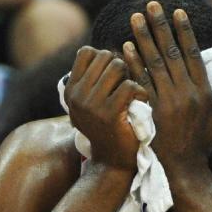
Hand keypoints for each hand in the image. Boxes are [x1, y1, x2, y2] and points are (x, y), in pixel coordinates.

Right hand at [63, 46, 147, 171]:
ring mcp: (91, 105)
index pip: (87, 52)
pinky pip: (131, 85)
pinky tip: (139, 106)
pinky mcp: (109, 114)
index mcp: (70, 91)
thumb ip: (93, 79)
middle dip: (121, 67)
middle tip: (125, 89)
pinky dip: (141, 93)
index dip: (105, 58)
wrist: (113, 162)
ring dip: (131, 78)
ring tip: (131, 97)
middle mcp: (76, 96)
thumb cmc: (108, 128)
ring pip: (118, 66)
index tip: (112, 77)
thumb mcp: (92, 103)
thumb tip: (109, 49)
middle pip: (105, 56)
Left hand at [122, 2, 211, 177]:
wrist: (183, 171)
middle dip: (161, 26)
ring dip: (144, 38)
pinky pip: (141, 82)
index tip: (177, 13)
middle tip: (152, 6)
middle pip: (172, 52)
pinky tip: (124, 48)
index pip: (192, 54)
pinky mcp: (153, 111)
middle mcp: (188, 93)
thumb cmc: (200, 146)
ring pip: (155, 63)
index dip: (184, 32)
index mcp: (204, 91)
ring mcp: (169, 101)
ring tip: (135, 19)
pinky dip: (133, 64)